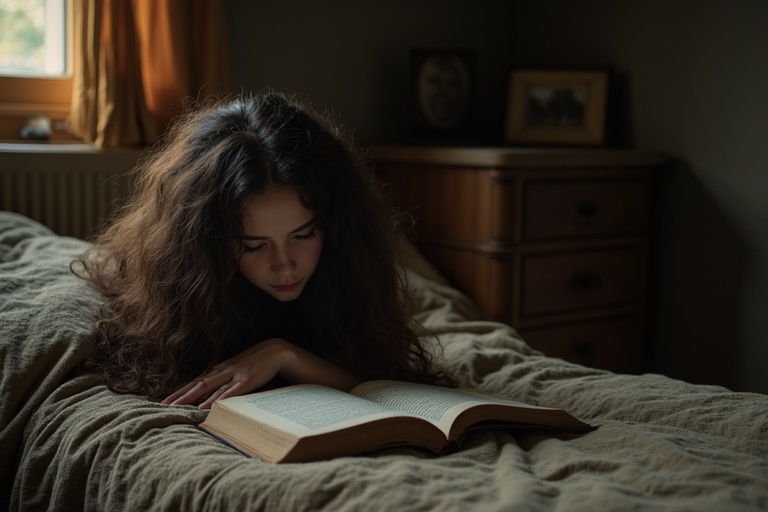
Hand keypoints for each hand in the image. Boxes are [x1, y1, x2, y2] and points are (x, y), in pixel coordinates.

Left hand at [163, 338, 289, 408]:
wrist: (276, 350)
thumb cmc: (256, 361)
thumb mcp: (237, 369)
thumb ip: (225, 379)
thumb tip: (212, 392)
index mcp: (220, 370)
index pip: (196, 381)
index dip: (180, 391)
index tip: (164, 400)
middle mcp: (223, 371)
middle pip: (197, 384)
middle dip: (180, 395)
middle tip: (163, 406)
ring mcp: (234, 376)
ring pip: (209, 388)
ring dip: (192, 397)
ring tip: (178, 407)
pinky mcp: (246, 381)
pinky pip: (228, 392)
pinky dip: (215, 400)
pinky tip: (206, 406)